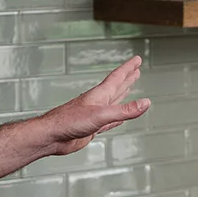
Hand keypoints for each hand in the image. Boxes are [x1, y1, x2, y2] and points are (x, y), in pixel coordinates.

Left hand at [36, 57, 150, 156]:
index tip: (137, 60)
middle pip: (116, 87)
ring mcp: (94, 115)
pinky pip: (109, 120)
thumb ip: (124, 110)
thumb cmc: (69, 122)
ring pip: (113, 102)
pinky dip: (117, 117)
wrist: (51, 136)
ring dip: (122, 95)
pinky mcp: (91, 127)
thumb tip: (146, 103)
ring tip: (128, 88)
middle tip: (136, 70)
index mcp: (100, 95)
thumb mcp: (101, 115)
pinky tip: (119, 117)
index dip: (128, 68)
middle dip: (127, 78)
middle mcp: (98, 102)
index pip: (117, 77)